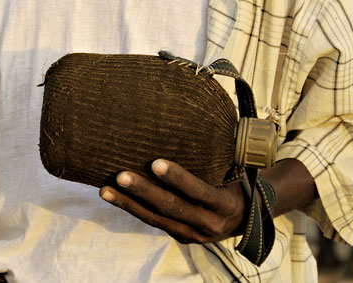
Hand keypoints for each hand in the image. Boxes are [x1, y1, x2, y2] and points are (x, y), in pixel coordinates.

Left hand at [99, 159, 246, 244]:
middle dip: (145, 192)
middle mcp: (209, 223)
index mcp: (225, 204)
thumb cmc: (236, 181)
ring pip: (156, 218)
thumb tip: (202, 116)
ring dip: (129, 203)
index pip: (199, 191)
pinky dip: (132, 208)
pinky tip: (113, 196)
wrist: (247, 218)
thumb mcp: (235, 170)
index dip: (178, 179)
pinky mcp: (180, 236)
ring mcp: (193, 234)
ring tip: (105, 190)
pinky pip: (153, 221)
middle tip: (121, 175)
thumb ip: (218, 155)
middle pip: (172, 207)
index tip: (155, 163)